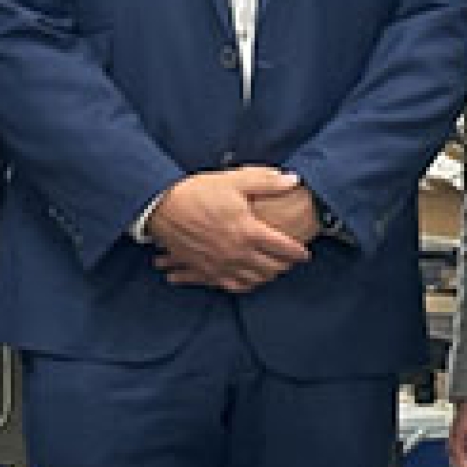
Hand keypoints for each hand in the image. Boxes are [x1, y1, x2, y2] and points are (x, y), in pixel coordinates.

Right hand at [149, 166, 310, 291]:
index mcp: (249, 232)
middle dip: (284, 266)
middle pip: (270, 269)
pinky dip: (242, 285)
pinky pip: (228, 286)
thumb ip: (266, 182)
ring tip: (272, 271)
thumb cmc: (199, 191)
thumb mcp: (235, 180)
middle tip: (290, 262)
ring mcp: (219, 265)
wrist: (161, 207)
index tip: (305, 253)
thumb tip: (293, 180)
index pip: (283, 248)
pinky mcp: (203, 270)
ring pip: (251, 280)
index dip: (298, 252)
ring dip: (265, 277)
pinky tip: (246, 281)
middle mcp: (237, 253)